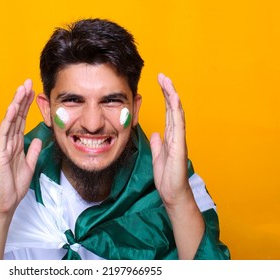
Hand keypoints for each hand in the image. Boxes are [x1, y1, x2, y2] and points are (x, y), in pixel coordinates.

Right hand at [0, 79, 41, 214]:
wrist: (7, 201)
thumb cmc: (15, 185)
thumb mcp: (29, 165)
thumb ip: (32, 151)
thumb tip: (37, 139)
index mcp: (16, 144)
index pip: (22, 120)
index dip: (27, 106)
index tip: (33, 92)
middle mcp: (8, 142)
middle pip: (16, 116)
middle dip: (21, 99)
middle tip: (28, 82)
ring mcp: (2, 146)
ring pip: (9, 121)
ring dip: (15, 104)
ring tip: (21, 89)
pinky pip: (2, 134)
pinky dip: (8, 121)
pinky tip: (13, 109)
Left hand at [150, 73, 189, 207]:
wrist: (172, 193)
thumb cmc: (167, 177)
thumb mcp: (158, 156)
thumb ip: (158, 144)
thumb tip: (155, 133)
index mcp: (170, 136)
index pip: (167, 112)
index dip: (164, 97)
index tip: (160, 83)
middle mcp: (176, 135)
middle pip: (173, 108)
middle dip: (168, 91)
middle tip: (162, 76)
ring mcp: (179, 139)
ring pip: (177, 113)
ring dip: (172, 96)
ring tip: (167, 81)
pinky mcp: (179, 146)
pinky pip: (178, 125)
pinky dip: (176, 110)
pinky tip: (174, 98)